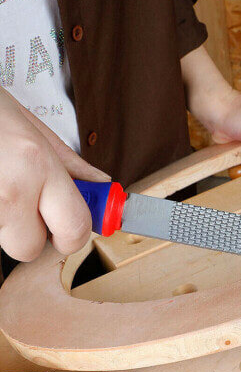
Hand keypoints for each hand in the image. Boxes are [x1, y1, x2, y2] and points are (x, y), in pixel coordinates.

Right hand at [0, 89, 109, 261]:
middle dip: (31, 232)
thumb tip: (100, 183)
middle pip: (29, 247)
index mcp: (35, 164)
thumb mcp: (29, 124)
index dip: (73, 235)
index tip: (70, 229)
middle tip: (27, 205)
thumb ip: (68, 162)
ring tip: (0, 183)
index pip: (74, 228)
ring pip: (2, 239)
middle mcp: (8, 188)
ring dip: (5, 222)